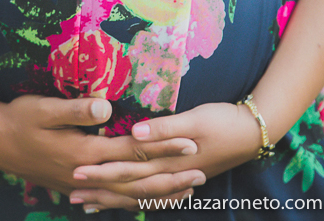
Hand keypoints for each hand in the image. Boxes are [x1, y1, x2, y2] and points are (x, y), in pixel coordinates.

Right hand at [0, 94, 204, 207]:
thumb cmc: (20, 118)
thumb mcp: (45, 108)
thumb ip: (77, 109)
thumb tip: (108, 107)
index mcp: (85, 151)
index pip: (134, 150)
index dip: (162, 146)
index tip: (190, 141)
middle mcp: (88, 173)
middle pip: (137, 180)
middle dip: (170, 177)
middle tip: (201, 173)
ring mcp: (82, 184)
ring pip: (127, 196)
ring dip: (158, 194)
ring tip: (186, 192)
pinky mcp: (77, 186)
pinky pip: (112, 199)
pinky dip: (134, 202)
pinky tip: (146, 201)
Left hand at [70, 102, 261, 212]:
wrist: (252, 132)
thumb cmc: (222, 120)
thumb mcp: (194, 119)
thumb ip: (164, 128)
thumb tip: (134, 134)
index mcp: (167, 160)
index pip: (128, 168)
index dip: (102, 170)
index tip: (76, 171)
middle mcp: (168, 174)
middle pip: (128, 187)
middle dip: (100, 189)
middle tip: (71, 193)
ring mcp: (175, 178)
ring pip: (138, 195)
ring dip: (112, 199)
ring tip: (87, 203)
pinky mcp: (180, 176)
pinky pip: (152, 195)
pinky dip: (133, 200)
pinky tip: (121, 201)